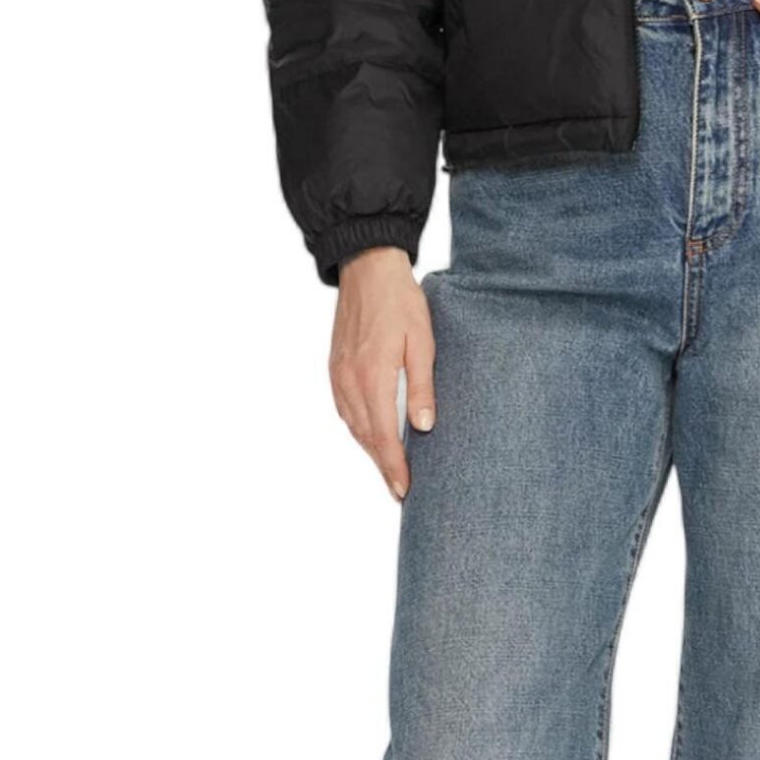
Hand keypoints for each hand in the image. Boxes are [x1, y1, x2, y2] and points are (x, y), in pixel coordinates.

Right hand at [329, 248, 436, 501]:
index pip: (383, 435)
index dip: (393, 466)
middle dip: (382, 466)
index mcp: (374, 377)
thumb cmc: (400, 302)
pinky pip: (345, 409)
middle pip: (365, 437)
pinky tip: (371, 436)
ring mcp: (339, 375)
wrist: (367, 269)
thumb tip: (424, 426)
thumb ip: (422, 386)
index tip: (402, 489)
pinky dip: (359, 428)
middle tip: (399, 490)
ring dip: (370, 450)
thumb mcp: (423, 342)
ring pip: (353, 425)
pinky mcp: (335, 368)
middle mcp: (350, 381)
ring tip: (388, 469)